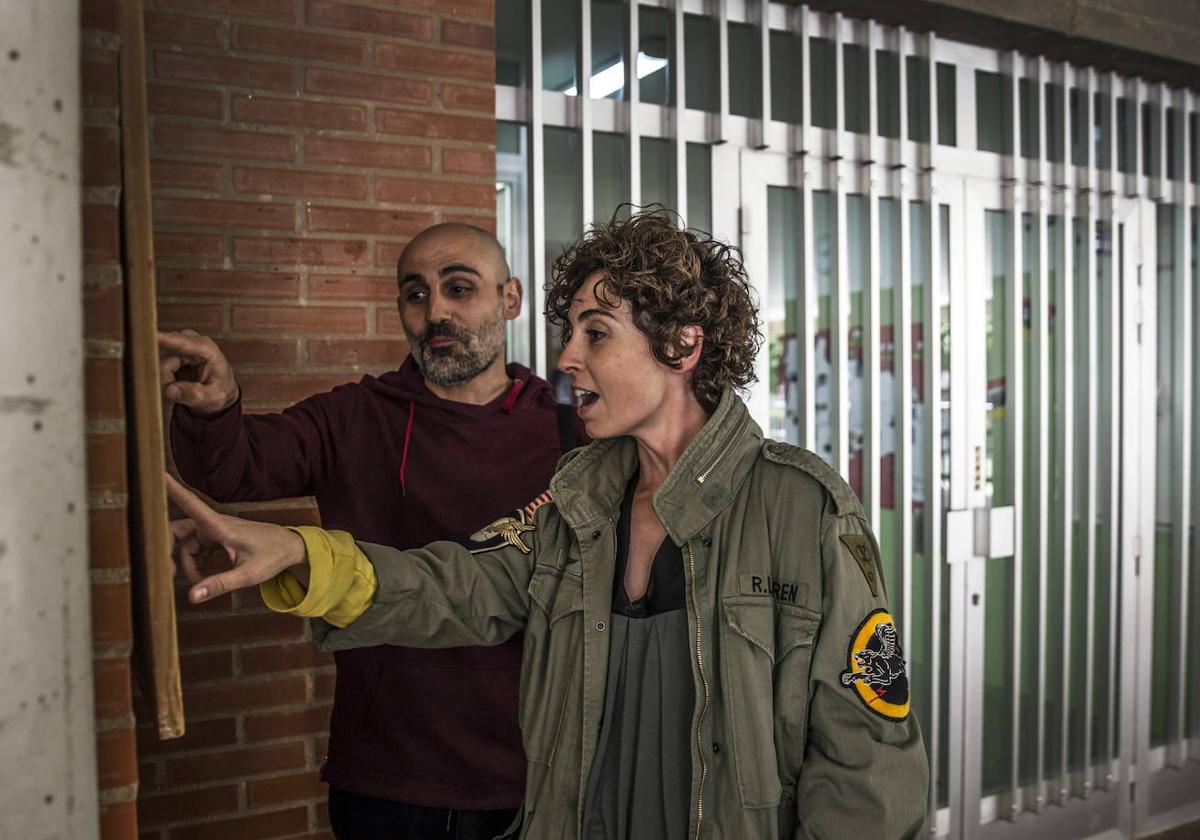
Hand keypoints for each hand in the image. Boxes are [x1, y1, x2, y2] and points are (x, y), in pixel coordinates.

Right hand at [158, 329, 239, 415]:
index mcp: (206, 349)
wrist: (221, 388)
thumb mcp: (213, 397)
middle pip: (164, 359)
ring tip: (182, 388)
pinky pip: (156, 365)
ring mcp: (179, 344)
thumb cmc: (221, 390)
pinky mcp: (170, 350)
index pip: (181, 342)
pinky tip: (176, 382)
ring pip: (158, 364)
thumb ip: (194, 394)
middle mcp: (191, 341)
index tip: (149, 335)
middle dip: (166, 379)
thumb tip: (170, 390)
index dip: (164, 339)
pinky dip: (163, 378)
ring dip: (165, 380)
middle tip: (178, 392)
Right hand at [166, 473, 307, 603]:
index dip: (172, 490)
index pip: (191, 504)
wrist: (290, 547)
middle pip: (177, 531)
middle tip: (167, 573)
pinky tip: (203, 577)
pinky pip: (195, 549)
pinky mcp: (217, 538)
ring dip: (186, 563)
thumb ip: (220, 584)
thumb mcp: (248, 575)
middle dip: (167, 550)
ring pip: (186, 545)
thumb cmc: (273, 556)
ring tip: (197, 583)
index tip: (156, 473)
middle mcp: (213, 524)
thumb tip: (192, 596)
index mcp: (220, 526)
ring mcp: (214, 531)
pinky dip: (194, 563)